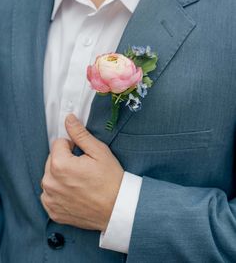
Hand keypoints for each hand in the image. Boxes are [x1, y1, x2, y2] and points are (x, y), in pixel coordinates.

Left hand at [40, 114, 123, 230]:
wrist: (118, 209)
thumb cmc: (111, 180)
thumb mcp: (99, 151)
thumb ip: (80, 134)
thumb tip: (68, 119)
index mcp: (59, 164)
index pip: (58, 143)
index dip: (72, 146)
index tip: (84, 155)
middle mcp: (49, 182)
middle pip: (52, 160)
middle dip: (65, 160)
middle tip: (84, 169)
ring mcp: (50, 199)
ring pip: (51, 177)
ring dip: (61, 176)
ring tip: (81, 182)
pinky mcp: (53, 211)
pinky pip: (50, 194)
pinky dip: (60, 192)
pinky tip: (75, 193)